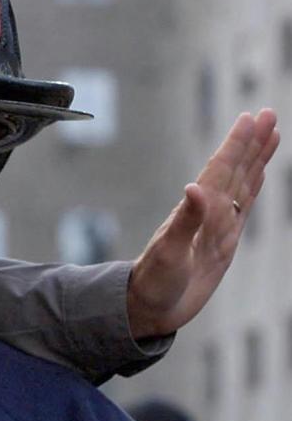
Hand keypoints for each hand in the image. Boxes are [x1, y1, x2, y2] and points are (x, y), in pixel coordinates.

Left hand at [127, 109, 278, 338]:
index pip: (220, 170)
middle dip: (252, 142)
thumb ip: (184, 222)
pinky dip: (254, 186)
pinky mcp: (224, 241)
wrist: (149, 308)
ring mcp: (217, 225)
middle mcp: (208, 213)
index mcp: (196, 212)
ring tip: (271, 133)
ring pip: (243, 183)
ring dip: (256, 159)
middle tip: (268, 112)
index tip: (251, 118)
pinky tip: (259, 172)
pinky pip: (244, 207)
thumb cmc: (154, 282)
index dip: (236, 145)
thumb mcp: (169, 253)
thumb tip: (194, 187)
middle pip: (235, 170)